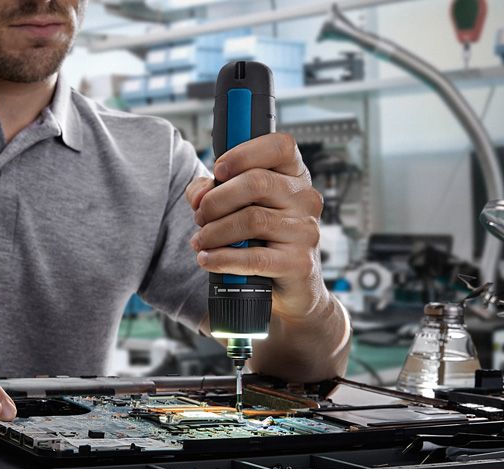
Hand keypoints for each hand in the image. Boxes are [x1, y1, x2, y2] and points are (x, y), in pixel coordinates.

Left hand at [185, 133, 325, 319]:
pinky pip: (254, 257)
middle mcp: (305, 199)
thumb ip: (212, 191)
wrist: (290, 288)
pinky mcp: (299, 263)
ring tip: (201, 240)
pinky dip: (223, 258)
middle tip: (200, 216)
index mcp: (294, 176)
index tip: (218, 170)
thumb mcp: (237, 208)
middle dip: (217, 200)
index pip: (280, 145)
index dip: (244, 153)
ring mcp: (306, 231)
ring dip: (215, 231)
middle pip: (257, 182)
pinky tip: (208, 259)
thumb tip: (198, 195)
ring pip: (252, 220)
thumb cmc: (262, 240)